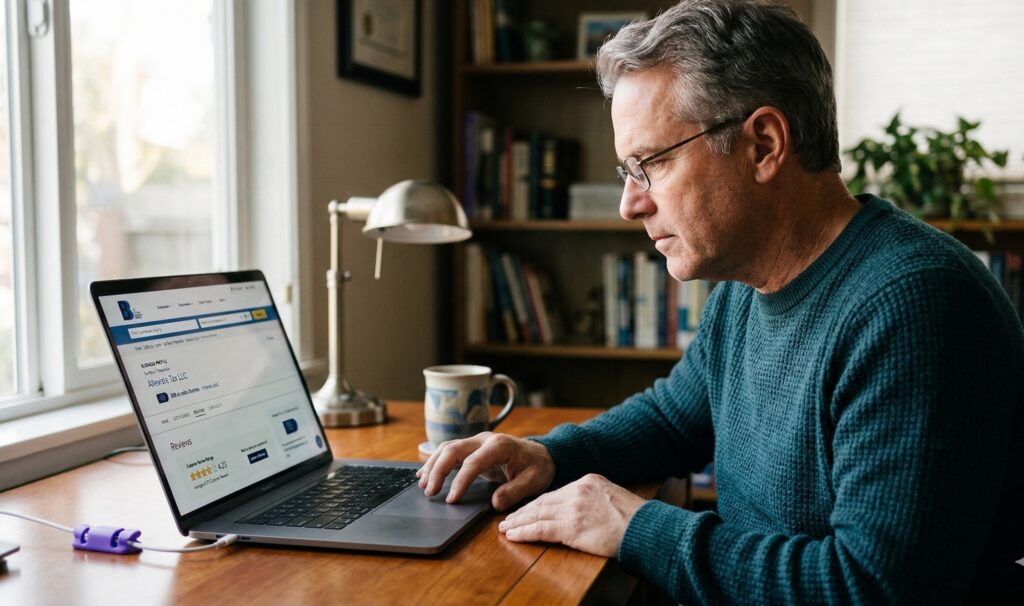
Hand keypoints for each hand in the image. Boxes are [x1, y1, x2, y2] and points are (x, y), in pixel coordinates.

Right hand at [416, 432, 555, 510]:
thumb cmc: (538, 467)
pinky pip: (450, 452)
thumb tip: (495, 503)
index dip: (460, 481)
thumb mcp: (534, 481)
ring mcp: (477, 442)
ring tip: (422, 484)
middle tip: (429, 492)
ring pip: (448, 448)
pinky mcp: (473, 449)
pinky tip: (426, 474)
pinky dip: (436, 462)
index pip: (472, 462)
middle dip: (438, 470)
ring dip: (433, 465)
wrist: (543, 455)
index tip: (451, 499)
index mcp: (499, 446)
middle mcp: (484, 440)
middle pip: (453, 449)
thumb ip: (515, 491)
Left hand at [497, 474, 645, 557]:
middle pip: (543, 501)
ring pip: (537, 514)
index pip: (556, 493)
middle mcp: (577, 491)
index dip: (538, 503)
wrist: (645, 528)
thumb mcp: (613, 497)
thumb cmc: (636, 519)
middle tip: (507, 518)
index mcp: (588, 481)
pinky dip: (524, 532)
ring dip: (518, 522)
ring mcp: (573, 508)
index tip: (527, 509)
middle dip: (523, 511)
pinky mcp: (571, 527)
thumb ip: (594, 499)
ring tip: (505, 528)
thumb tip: (584, 509)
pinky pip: (540, 529)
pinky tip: (513, 536)